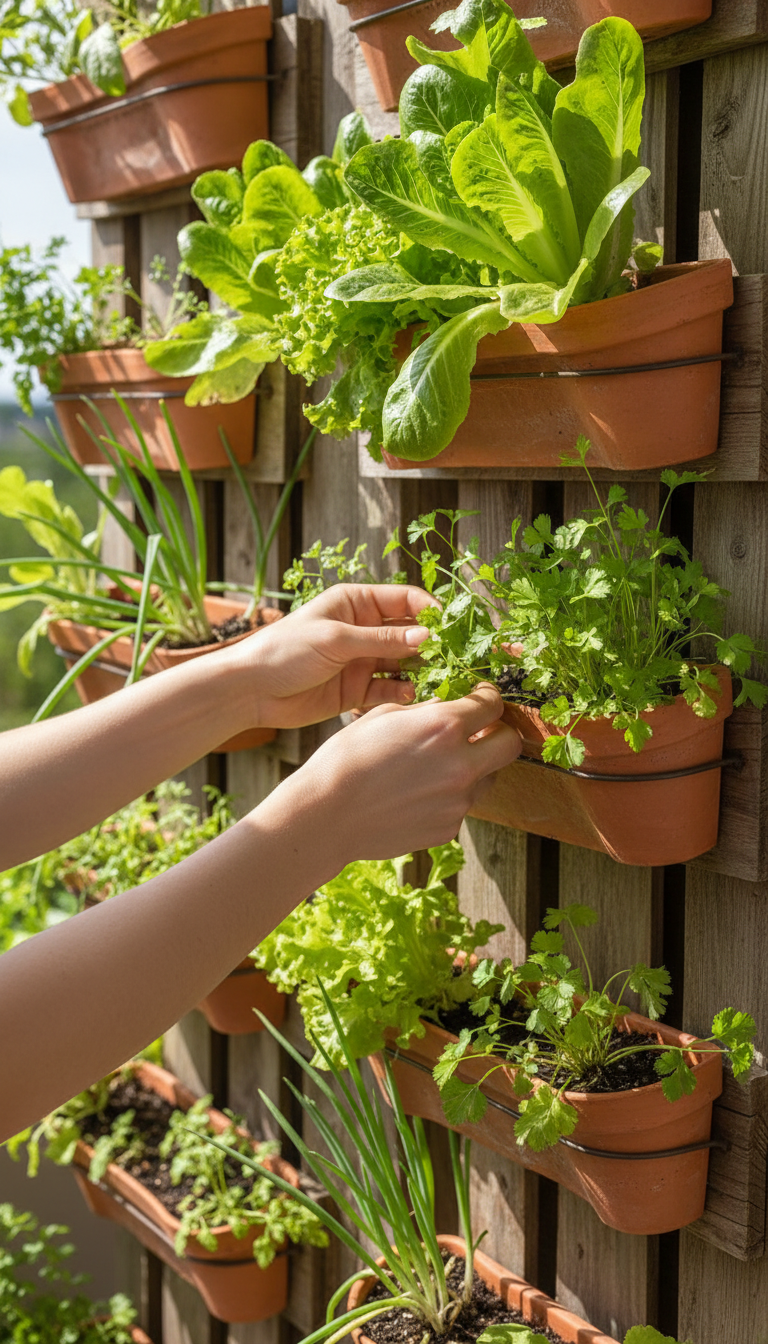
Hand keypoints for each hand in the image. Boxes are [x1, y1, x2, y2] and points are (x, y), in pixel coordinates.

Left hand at [225, 584, 436, 729]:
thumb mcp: (336, 639)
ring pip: (404, 662)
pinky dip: (402, 692)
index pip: (404, 599)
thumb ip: (383, 639)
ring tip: (438, 678)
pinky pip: (389, 689)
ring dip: (421, 669)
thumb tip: (427, 635)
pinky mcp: (358, 690)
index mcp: (356, 603)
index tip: (451, 626)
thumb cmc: (286, 651)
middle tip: (453, 656)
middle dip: (432, 643)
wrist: (252, 690)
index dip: (429, 610)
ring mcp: (362, 660)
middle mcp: (363, 629)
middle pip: (409, 632)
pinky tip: (410, 695)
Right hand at [266, 684, 521, 864]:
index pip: (492, 705)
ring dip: (474, 767)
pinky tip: (416, 794)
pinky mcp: (448, 828)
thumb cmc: (346, 759)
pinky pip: (461, 806)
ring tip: (437, 767)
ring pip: (488, 778)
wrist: (325, 815)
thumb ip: (426, 710)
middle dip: (499, 734)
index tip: (480, 701)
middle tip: (479, 733)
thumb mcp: (384, 716)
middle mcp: (461, 764)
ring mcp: (458, 801)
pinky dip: (449, 797)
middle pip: (511, 744)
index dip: (488, 699)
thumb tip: (448, 707)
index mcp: (444, 726)